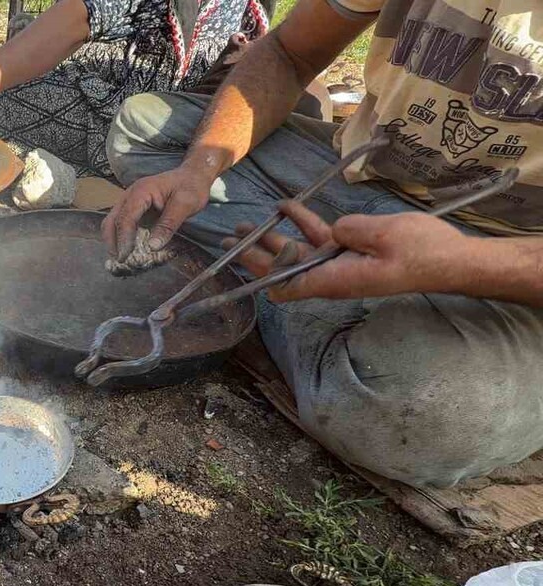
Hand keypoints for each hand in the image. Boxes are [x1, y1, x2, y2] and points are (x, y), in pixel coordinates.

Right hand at [102, 166, 212, 270]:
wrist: (193, 175)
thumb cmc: (191, 187)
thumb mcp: (185, 205)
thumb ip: (168, 224)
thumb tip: (153, 246)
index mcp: (141, 191)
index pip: (126, 217)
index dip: (123, 238)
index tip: (125, 256)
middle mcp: (130, 195)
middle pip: (112, 220)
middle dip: (112, 241)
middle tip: (119, 261)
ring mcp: (130, 201)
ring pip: (113, 222)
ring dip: (113, 240)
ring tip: (120, 258)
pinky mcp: (133, 208)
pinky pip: (121, 223)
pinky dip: (120, 237)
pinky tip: (127, 249)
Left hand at [227, 201, 476, 301]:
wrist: (451, 258)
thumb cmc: (422, 252)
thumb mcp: (385, 237)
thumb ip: (352, 232)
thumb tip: (333, 232)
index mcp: (334, 280)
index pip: (285, 287)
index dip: (259, 278)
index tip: (236, 266)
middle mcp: (330, 275)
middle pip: (282, 269)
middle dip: (253, 255)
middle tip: (225, 242)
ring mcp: (340, 262)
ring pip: (296, 252)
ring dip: (271, 238)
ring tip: (243, 224)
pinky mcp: (351, 249)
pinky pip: (318, 238)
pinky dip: (301, 224)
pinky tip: (285, 207)